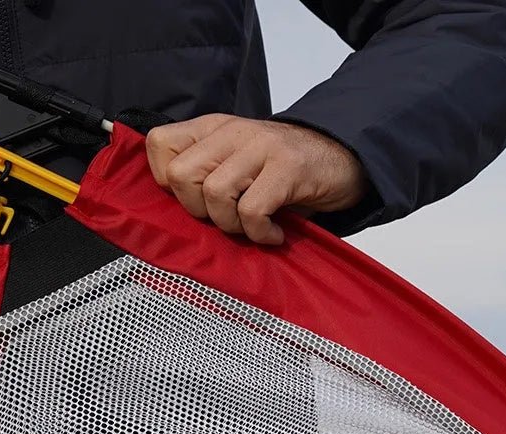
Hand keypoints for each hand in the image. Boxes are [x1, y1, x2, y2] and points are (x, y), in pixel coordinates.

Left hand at [145, 114, 365, 244]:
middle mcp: (232, 132)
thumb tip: (171, 214)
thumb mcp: (238, 163)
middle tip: (225, 217)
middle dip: (197, 210)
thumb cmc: (286, 170)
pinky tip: (274, 232)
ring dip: (232, 224)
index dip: (165, 182)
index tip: (193, 200)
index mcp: (213, 128)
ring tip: (253, 226)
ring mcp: (261, 146)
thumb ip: (205, 175)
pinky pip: (252, 210)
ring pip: (213, 193)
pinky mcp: (287, 167)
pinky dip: (260, 232)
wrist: (345, 158)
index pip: (159, 144)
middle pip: (179, 175)